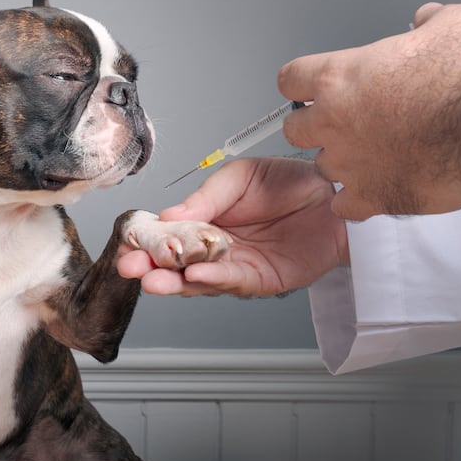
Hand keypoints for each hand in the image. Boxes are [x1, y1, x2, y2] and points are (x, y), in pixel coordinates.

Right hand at [117, 158, 347, 296]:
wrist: (334, 195)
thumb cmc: (289, 181)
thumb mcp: (239, 178)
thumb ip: (206, 198)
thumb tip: (167, 214)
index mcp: (204, 221)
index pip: (167, 235)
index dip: (146, 240)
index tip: (126, 243)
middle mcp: (214, 248)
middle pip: (176, 263)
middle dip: (151, 267)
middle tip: (130, 267)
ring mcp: (235, 267)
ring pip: (197, 280)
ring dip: (174, 281)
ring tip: (153, 279)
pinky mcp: (261, 281)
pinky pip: (232, 282)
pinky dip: (212, 280)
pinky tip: (194, 275)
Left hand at [279, 3, 460, 219]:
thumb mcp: (447, 30)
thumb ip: (423, 27)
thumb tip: (425, 21)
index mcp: (340, 79)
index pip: (290, 80)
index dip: (300, 84)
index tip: (307, 88)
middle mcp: (334, 123)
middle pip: (294, 130)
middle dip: (312, 127)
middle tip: (339, 123)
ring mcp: (349, 163)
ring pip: (322, 168)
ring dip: (340, 162)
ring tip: (371, 154)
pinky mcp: (372, 196)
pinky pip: (344, 206)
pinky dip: (356, 200)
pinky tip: (374, 187)